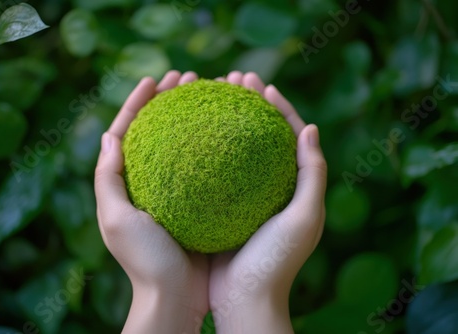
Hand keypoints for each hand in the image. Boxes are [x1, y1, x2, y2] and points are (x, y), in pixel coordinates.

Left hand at [94, 70, 209, 333]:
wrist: (175, 296)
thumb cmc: (145, 261)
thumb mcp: (116, 220)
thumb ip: (108, 178)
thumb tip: (110, 135)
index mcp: (126, 182)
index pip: (127, 130)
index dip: (139, 101)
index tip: (156, 78)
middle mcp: (149, 180)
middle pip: (157, 129)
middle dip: (170, 99)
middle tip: (190, 78)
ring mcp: (175, 188)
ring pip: (182, 141)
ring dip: (194, 115)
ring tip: (211, 93)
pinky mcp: (198, 199)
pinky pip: (204, 163)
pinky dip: (212, 142)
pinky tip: (227, 130)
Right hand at [208, 72, 326, 333]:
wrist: (244, 299)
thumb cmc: (276, 261)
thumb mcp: (304, 217)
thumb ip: (312, 173)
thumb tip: (311, 127)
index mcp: (293, 187)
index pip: (290, 135)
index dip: (278, 106)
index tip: (260, 84)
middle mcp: (269, 187)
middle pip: (260, 135)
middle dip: (248, 103)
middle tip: (231, 79)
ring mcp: (242, 195)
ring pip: (235, 148)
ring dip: (225, 120)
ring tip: (210, 97)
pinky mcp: (219, 206)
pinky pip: (214, 170)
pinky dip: (206, 149)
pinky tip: (190, 134)